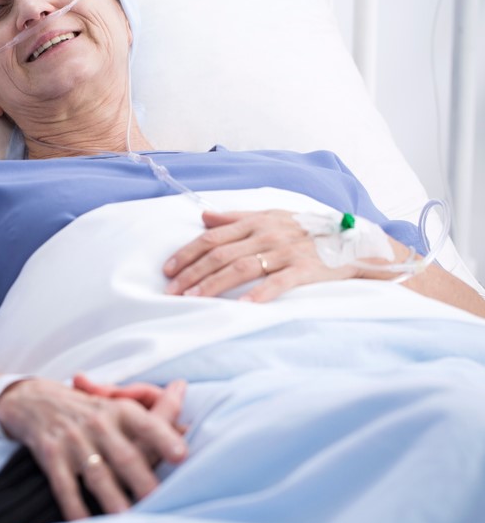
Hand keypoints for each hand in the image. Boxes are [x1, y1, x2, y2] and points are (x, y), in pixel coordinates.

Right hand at [0, 377, 186, 520]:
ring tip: (127, 517)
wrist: (34, 401)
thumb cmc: (89, 410)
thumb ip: (155, 413)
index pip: (145, 424)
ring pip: (97, 474)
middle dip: (142, 480)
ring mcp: (73, 440)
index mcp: (119, 410)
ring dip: (112, 498)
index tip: (182, 455)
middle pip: (124, 455)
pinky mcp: (51, 456)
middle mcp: (97, 423)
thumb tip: (187, 409)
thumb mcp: (118, 404)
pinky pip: (64, 486)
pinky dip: (74, 507)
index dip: (164, 438)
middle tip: (160, 501)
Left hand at [163, 209, 369, 301]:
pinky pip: (279, 282)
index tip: (167, 270)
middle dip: (192, 273)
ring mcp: (286, 251)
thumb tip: (204, 217)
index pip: (212, 237)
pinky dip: (260, 294)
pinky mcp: (305, 269)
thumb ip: (236, 218)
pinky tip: (243, 306)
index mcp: (256, 221)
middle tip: (171, 291)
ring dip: (214, 284)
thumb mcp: (271, 216)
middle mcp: (267, 234)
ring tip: (194, 298)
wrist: (354, 241)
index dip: (187, 253)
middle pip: (220, 254)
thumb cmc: (306, 230)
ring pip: (241, 268)